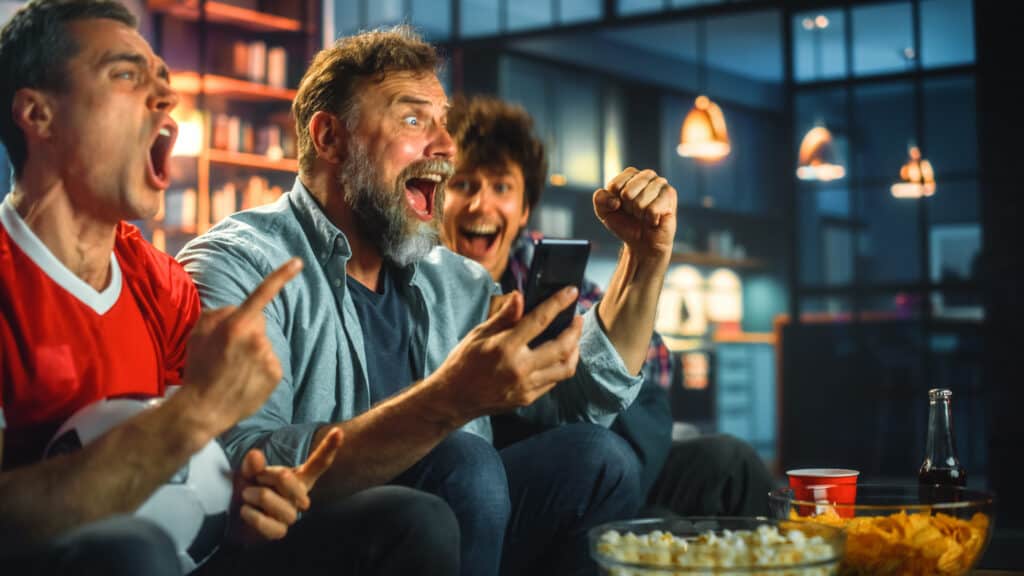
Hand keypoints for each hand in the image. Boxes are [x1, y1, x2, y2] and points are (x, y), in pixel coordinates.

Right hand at [179, 258, 302, 437]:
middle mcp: (257, 338)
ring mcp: (269, 356)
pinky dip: (259, 368)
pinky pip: (269, 361)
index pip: (262, 293)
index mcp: (237, 325)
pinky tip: (244, 379)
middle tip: (227, 350)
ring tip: (233, 369)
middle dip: (246, 329)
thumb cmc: (199, 368)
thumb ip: (218, 313)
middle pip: (258, 322)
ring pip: (264, 343)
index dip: (281, 275)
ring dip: (252, 351)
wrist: (204, 409)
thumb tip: (237, 309)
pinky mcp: (276, 374)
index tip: (299, 262)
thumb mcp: (197, 333)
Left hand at [233, 428, 343, 541]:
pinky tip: (247, 511)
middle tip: (257, 477)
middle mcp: (299, 496)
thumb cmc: (249, 490)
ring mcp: (290, 515)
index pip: (318, 463)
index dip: (329, 448)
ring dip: (257, 496)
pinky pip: (272, 526)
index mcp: (298, 478)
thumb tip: (256, 455)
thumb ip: (253, 464)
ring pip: (280, 503)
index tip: (338, 431)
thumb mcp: (249, 472)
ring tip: (246, 495)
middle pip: (290, 479)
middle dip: (269, 475)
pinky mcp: (279, 532)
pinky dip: (254, 516)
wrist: (235, 517)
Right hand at [433, 288, 582, 418]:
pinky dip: (560, 367)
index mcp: (505, 347)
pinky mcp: (527, 399)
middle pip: (562, 347)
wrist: (453, 399)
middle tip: (577, 319)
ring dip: (574, 351)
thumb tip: (520, 297)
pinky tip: (557, 357)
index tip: (571, 292)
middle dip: (575, 330)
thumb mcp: (479, 334)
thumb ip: (504, 317)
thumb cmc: (463, 363)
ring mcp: (525, 386)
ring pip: (564, 368)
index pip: (540, 320)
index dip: (559, 303)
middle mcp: (519, 368)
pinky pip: (553, 381)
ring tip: (572, 339)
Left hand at [593, 167, 677, 260]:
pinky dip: (650, 219)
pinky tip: (654, 219)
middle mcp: (647, 175)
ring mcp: (660, 183)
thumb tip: (615, 200)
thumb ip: (600, 199)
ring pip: (640, 202)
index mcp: (630, 175)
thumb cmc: (625, 223)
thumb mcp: (604, 211)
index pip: (615, 186)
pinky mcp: (670, 195)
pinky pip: (652, 209)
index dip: (614, 202)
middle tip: (634, 212)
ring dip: (639, 214)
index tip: (620, 207)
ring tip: (644, 215)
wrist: (642, 242)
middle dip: (627, 208)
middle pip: (627, 192)